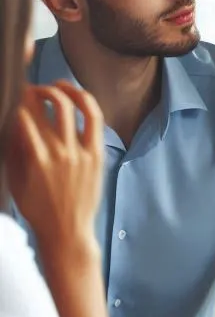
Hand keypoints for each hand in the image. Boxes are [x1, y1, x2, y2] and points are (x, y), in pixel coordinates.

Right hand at [4, 82, 104, 256]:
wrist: (66, 230)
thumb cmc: (37, 208)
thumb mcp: (15, 180)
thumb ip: (14, 150)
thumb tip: (15, 122)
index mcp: (35, 158)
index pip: (26, 116)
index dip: (20, 99)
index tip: (17, 93)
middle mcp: (59, 152)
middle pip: (51, 106)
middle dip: (40, 90)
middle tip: (34, 89)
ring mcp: (81, 152)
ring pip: (76, 108)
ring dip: (66, 91)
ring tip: (58, 85)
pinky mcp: (97, 155)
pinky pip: (95, 121)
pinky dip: (87, 105)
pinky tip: (80, 98)